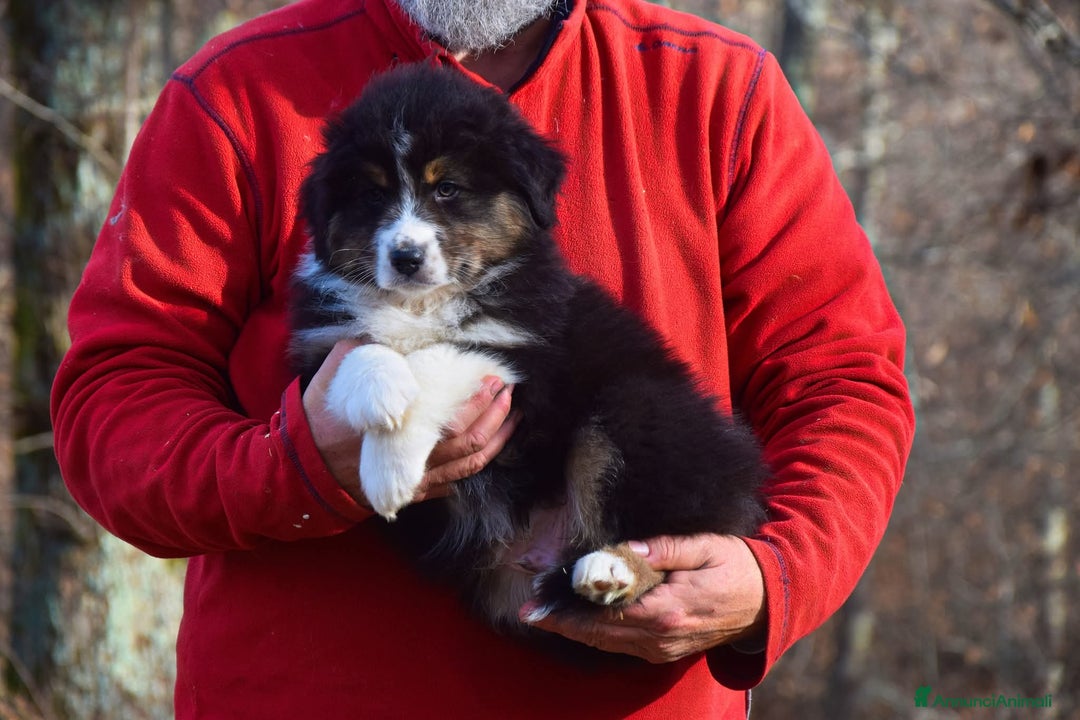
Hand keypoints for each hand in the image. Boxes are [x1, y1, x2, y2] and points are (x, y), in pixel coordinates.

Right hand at [302, 339, 520, 507]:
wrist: (301, 473)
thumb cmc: (317, 424)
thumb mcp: (330, 384)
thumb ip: (354, 355)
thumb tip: (373, 332)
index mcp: (392, 430)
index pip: (446, 420)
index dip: (475, 402)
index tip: (491, 379)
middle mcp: (408, 461)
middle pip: (466, 441)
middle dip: (493, 415)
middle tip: (507, 390)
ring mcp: (413, 481)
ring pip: (468, 465)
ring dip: (496, 439)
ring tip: (512, 415)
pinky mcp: (413, 492)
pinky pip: (455, 482)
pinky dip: (478, 463)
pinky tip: (493, 444)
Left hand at [522, 534, 765, 663]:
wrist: (768, 601)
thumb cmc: (736, 565)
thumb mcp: (703, 546)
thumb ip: (662, 548)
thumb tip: (622, 549)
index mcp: (667, 610)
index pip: (604, 614)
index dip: (567, 611)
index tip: (537, 603)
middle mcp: (660, 638)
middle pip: (598, 634)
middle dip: (561, 622)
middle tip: (529, 610)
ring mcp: (663, 649)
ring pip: (606, 643)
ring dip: (574, 629)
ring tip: (544, 613)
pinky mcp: (665, 651)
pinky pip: (621, 645)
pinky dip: (596, 633)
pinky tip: (578, 620)